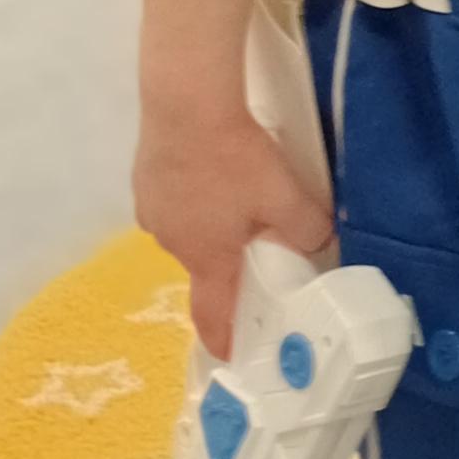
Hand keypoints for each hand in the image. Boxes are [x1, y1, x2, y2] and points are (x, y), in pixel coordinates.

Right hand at [133, 101, 332, 359]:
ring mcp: (151, 210)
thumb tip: (316, 242)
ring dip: (210, 221)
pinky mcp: (143, 180)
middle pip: (205, 264)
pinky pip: (174, 199)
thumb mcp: (287, 198)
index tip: (230, 354)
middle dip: (229, 257)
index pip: (212, 314)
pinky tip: (209, 168)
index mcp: (206, 258)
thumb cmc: (234, 159)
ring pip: (189, 228)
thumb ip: (308, 229)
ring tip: (233, 189)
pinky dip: (192, 193)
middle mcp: (172, 242)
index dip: (223, 337)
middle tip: (256, 234)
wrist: (186, 104)